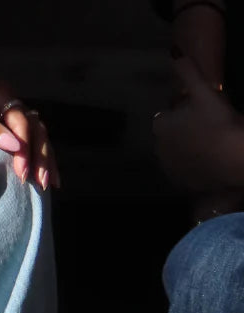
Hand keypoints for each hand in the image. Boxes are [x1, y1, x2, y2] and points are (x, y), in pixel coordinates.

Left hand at [0, 75, 59, 189]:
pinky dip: (33, 155)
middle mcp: (9, 101)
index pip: (22, 123)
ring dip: (43, 158)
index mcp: (2, 93)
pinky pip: (25, 139)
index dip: (25, 148)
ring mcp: (6, 112)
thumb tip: (15, 146)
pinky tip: (41, 172)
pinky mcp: (1, 123)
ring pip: (34, 135)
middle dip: (40, 156)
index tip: (22, 173)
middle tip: (42, 183)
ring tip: (50, 184)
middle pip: (35, 129)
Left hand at [155, 57, 243, 193]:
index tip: (197, 111)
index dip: (182, 112)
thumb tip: (176, 53)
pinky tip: (208, 157)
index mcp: (160, 126)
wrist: (230, 158)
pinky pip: (186, 169)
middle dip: (184, 130)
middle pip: (171, 135)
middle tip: (207, 125)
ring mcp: (169, 167)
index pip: (166, 116)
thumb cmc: (217, 122)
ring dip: (188, 147)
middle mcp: (159, 149)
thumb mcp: (204, 91)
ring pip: (177, 152)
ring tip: (209, 140)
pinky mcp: (181, 181)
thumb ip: (188, 71)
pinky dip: (193, 163)